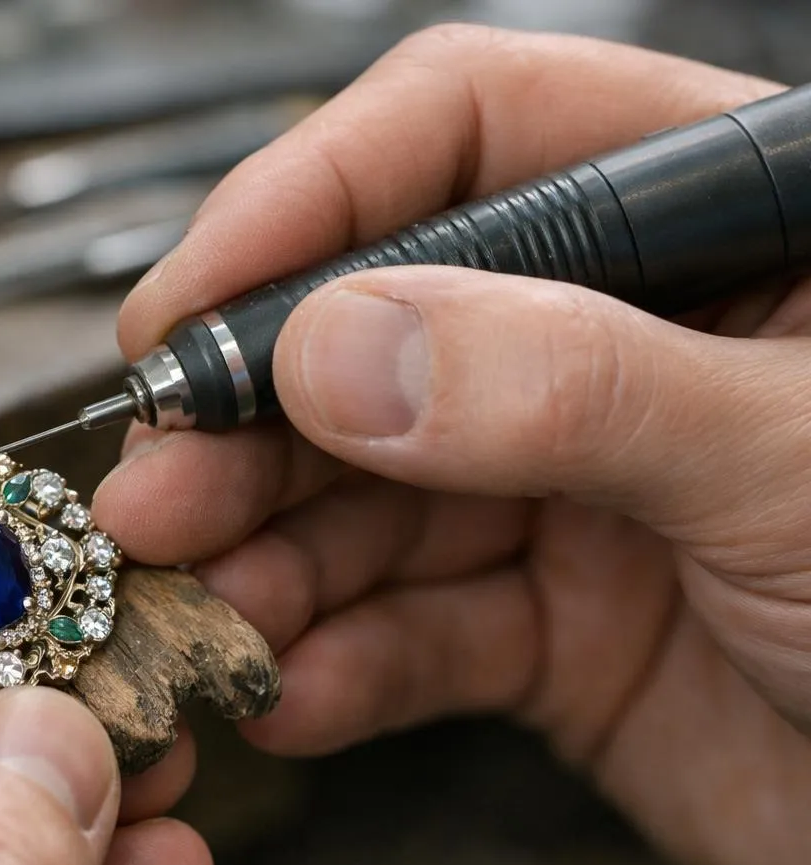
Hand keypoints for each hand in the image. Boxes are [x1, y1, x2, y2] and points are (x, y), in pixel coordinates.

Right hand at [97, 25, 810, 864]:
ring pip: (374, 497)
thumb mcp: (794, 462)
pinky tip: (292, 690)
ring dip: (271, 557)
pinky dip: (342, 665)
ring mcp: (583, 493)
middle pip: (380, 333)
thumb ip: (570, 388)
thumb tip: (339, 349)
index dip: (309, 200)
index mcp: (715, 229)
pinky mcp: (558, 631)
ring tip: (202, 609)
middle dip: (254, 421)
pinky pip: (415, 632)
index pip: (467, 135)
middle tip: (157, 493)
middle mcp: (625, 346)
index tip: (193, 305)